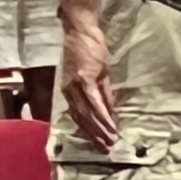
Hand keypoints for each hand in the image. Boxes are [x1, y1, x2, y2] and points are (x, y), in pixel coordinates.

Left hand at [57, 5, 116, 145]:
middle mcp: (69, 90)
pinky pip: (94, 103)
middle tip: (106, 147)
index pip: (78, 115)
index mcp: (69, 90)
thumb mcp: (96, 74)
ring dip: (100, 129)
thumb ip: (102, 92)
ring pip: (87, 114)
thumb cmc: (88, 49)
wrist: (82, 31)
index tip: (100, 142)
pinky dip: (102, 115)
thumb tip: (109, 110)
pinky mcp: (85, 80)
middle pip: (81, 118)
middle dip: (94, 135)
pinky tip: (111, 125)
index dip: (89, 130)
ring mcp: (76, 86)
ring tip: (111, 140)